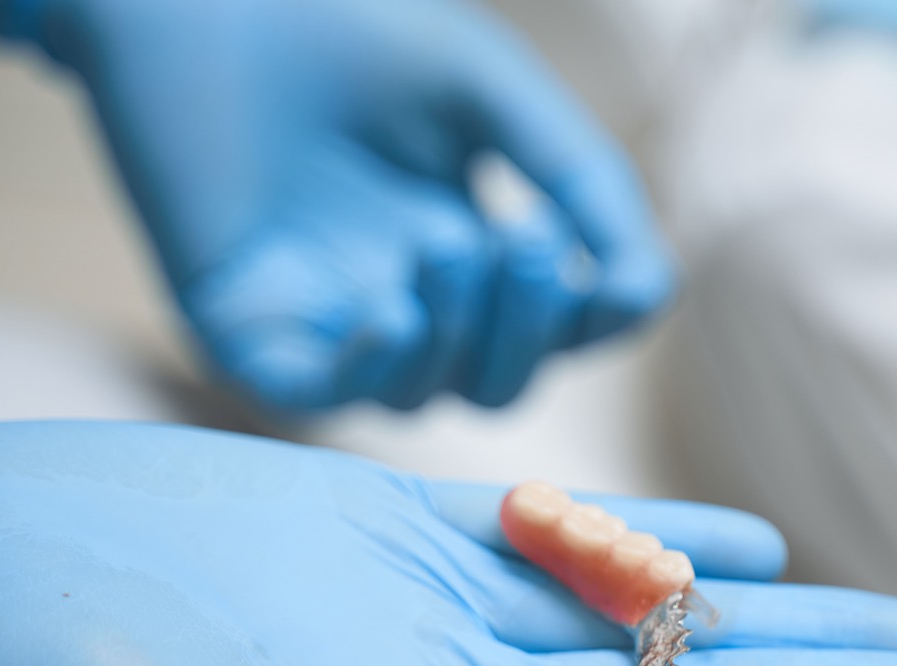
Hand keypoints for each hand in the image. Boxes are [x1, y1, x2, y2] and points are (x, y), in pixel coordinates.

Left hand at [0, 0, 674, 410]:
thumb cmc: (348, 31)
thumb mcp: (497, 99)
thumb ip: (584, 184)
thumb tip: (645, 298)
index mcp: (465, 247)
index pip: (551, 333)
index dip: (589, 321)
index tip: (605, 271)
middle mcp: (404, 301)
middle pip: (500, 383)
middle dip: (529, 328)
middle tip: (522, 235)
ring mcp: (329, 325)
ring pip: (428, 397)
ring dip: (457, 333)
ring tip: (445, 239)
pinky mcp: (251, 335)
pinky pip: (323, 398)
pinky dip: (371, 367)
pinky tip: (390, 310)